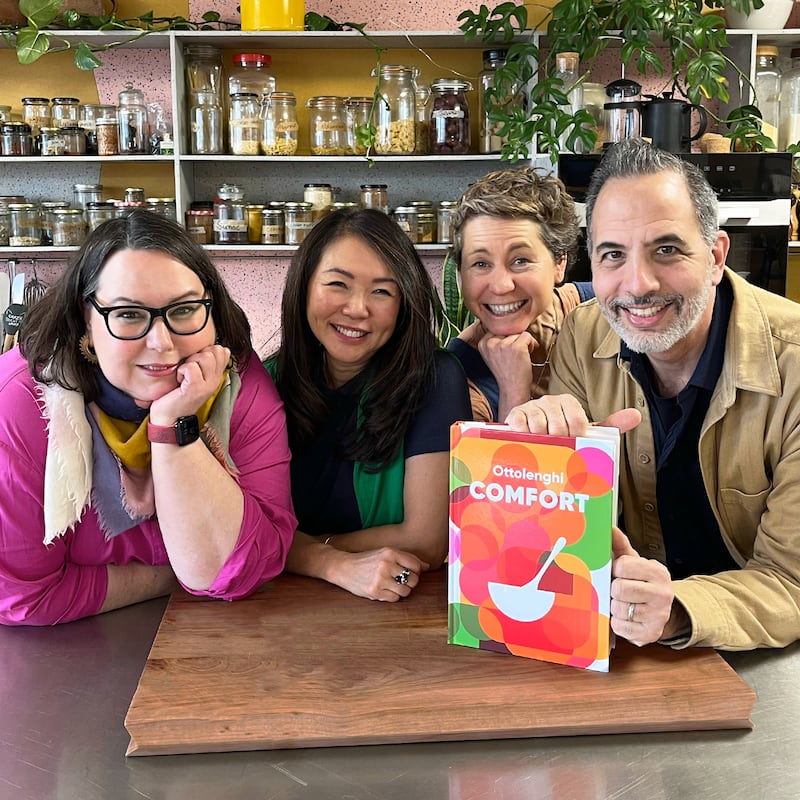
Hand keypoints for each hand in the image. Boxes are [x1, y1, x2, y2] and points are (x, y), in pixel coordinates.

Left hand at [149, 344, 229, 424]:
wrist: (170, 419)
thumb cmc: (177, 397)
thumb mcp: (195, 378)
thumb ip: (204, 364)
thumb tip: (212, 347)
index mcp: (216, 376)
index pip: (223, 351)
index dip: (208, 350)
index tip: (196, 363)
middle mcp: (215, 381)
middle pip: (214, 351)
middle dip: (197, 354)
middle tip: (188, 369)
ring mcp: (207, 385)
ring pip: (205, 357)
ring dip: (190, 362)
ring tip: (184, 375)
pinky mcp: (196, 389)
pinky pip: (191, 367)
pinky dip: (181, 371)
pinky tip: (179, 380)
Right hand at [326, 546, 428, 601]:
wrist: (343, 567)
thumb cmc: (366, 560)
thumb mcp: (384, 553)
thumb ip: (405, 558)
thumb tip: (427, 566)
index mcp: (389, 552)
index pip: (416, 565)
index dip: (416, 571)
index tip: (410, 572)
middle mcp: (386, 564)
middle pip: (413, 579)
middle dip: (410, 582)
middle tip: (401, 580)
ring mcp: (380, 579)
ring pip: (406, 591)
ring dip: (402, 590)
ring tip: (392, 585)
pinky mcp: (375, 591)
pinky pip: (394, 598)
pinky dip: (392, 596)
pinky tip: (384, 590)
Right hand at [477, 330, 536, 408]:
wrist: (513, 390)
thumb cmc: (507, 373)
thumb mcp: (494, 355)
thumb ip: (496, 341)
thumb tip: (508, 323)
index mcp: (483, 343)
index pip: (499, 329)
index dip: (507, 339)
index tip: (508, 353)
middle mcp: (490, 343)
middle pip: (509, 330)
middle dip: (516, 341)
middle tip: (516, 357)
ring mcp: (503, 345)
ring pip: (519, 333)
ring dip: (524, 343)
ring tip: (521, 358)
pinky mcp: (516, 347)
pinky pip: (528, 336)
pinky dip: (532, 345)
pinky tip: (527, 357)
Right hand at [504, 395, 641, 436]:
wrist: (531, 439)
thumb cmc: (560, 436)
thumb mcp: (584, 431)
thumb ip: (610, 425)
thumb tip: (637, 415)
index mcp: (568, 402)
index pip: (577, 421)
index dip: (576, 437)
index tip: (572, 444)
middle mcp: (549, 401)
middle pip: (558, 426)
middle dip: (559, 443)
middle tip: (556, 449)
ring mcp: (531, 407)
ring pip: (539, 427)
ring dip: (542, 442)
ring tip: (543, 448)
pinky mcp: (514, 415)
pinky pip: (520, 425)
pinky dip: (524, 436)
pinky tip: (527, 441)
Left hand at [609, 528, 674, 646]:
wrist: (660, 610)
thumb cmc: (641, 582)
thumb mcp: (634, 562)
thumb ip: (620, 545)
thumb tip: (609, 528)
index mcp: (658, 572)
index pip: (623, 565)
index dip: (616, 569)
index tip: (619, 572)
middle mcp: (663, 594)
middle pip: (619, 589)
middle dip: (613, 590)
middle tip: (618, 591)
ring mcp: (658, 616)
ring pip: (618, 609)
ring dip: (614, 607)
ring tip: (622, 603)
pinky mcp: (650, 634)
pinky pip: (620, 628)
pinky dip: (618, 623)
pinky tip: (625, 617)